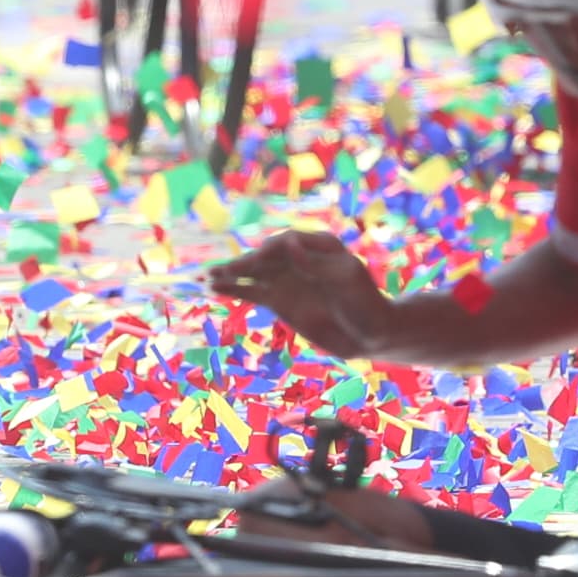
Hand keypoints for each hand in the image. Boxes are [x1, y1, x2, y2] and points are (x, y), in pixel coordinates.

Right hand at [211, 229, 400, 358]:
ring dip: (231, 274)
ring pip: (253, 273)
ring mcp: (286, 279)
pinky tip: (214, 289)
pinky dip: (233, 290)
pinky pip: (252, 292)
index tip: (264, 257)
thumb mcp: (347, 279)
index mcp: (319, 244)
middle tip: (226, 270)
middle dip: (245, 262)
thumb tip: (289, 245)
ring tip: (208, 276)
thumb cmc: (366, 303)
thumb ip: (316, 263)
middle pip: (265, 256)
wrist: (369, 335)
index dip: (274, 249)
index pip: (289, 241)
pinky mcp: (278, 300)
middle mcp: (298, 258)